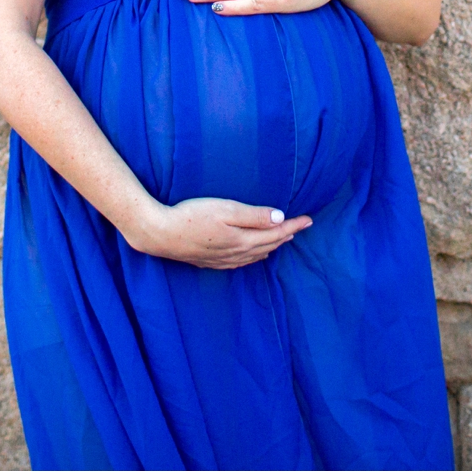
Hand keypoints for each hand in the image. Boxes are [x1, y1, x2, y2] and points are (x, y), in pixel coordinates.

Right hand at [124, 196, 312, 268]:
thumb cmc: (191, 217)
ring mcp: (224, 260)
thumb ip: (253, 215)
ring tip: (284, 239)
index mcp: (243, 240)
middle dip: (287, 235)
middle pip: (269, 245)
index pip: (276, 233)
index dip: (294, 226)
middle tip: (301, 227)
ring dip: (273, 247)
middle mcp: (237, 253)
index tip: (309, 219)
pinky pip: (243, 262)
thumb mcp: (225, 210)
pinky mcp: (213, 262)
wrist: (161, 235)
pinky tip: (256, 254)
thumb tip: (279, 218)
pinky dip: (256, 256)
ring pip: (257, 255)